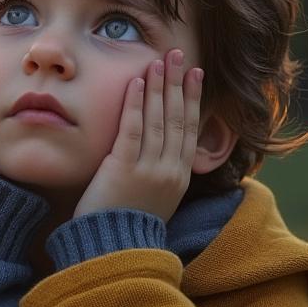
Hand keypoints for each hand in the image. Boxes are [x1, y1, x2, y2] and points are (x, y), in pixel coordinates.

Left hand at [73, 49, 202, 222]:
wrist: (112, 251)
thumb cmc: (127, 227)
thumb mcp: (155, 199)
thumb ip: (161, 174)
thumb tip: (161, 151)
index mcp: (179, 177)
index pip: (190, 129)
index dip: (193, 98)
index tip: (195, 74)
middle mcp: (170, 170)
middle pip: (178, 118)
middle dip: (179, 83)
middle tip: (179, 56)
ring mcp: (149, 169)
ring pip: (158, 119)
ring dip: (159, 87)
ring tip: (159, 62)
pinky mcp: (124, 168)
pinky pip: (132, 129)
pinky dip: (135, 104)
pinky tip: (137, 83)